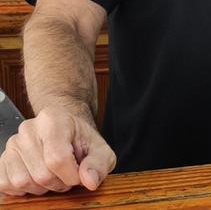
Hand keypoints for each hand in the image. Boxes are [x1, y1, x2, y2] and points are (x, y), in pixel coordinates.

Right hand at [0, 107, 115, 195]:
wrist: (65, 131)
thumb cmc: (80, 141)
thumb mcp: (100, 149)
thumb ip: (99, 164)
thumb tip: (89, 181)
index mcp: (53, 119)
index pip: (58, 159)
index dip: (72, 176)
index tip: (80, 174)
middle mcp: (28, 129)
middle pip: (42, 174)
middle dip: (60, 183)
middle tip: (67, 174)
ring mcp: (12, 144)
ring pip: (22, 181)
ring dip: (42, 188)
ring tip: (53, 175)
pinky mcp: (3, 158)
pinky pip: (6, 184)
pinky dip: (24, 189)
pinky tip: (38, 178)